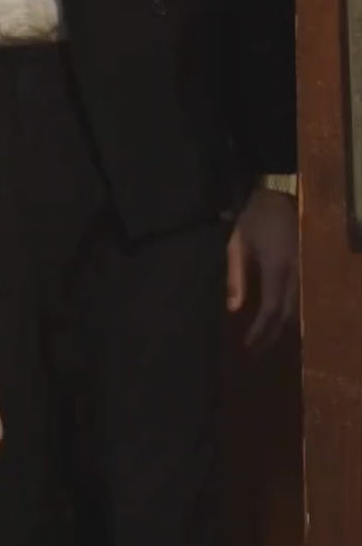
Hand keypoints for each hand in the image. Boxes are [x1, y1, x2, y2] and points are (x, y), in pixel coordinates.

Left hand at [232, 187, 298, 349]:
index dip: (262, 331)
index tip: (249, 346)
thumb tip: (233, 309)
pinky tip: (283, 321)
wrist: (279, 193)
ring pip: (301, 307)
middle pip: (290, 314)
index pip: (272, 309)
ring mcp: (309, 268)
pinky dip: (294, 312)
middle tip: (257, 352)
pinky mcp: (311, 265)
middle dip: (273, 335)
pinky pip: (305, 295)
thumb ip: (235, 277)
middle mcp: (298, 272)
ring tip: (268, 342)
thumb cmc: (253, 220)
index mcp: (278, 267)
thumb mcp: (236, 246)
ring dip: (286, 327)